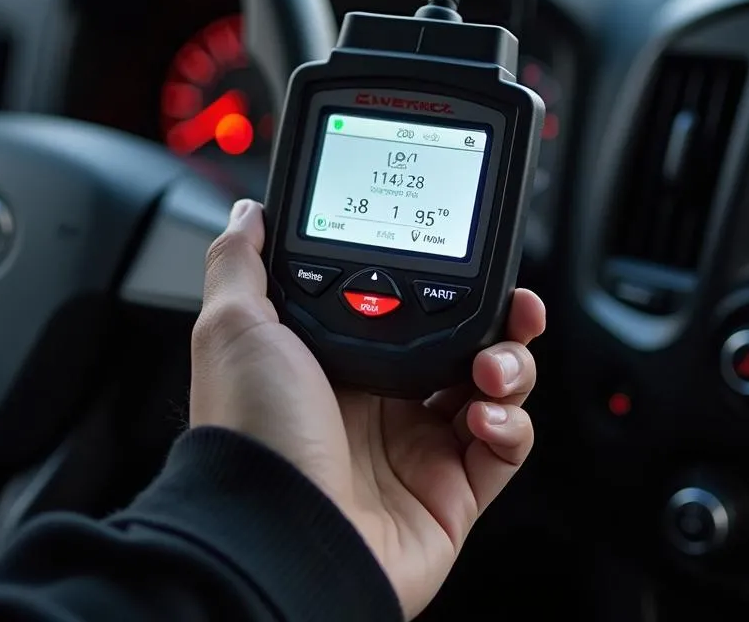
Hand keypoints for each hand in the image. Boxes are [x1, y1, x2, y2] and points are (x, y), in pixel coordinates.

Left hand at [190, 200, 544, 618]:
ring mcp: (417, 448)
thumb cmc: (250, 432)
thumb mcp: (234, 327)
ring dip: (510, 366)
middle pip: (460, 343)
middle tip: (514, 306)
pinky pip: (504, 450)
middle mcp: (380, 401)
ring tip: (492, 367)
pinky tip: (484, 416)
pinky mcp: (450, 493)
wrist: (275, 535)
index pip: (407, 304)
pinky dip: (511, 425)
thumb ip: (242, 261)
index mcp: (337, 359)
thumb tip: (250, 213)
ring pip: (493, 390)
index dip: (441, 280)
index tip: (465, 259)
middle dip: (497, 319)